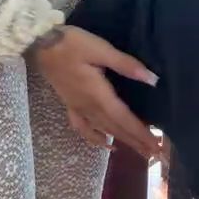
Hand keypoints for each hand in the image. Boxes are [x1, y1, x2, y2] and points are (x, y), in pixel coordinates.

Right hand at [28, 27, 162, 160]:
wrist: (41, 43)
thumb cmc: (72, 44)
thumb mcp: (101, 49)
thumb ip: (126, 65)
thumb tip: (151, 79)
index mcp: (99, 96)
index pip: (125, 120)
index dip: (142, 134)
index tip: (157, 148)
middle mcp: (89, 107)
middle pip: (116, 129)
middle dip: (137, 142)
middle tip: (155, 155)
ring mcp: (78, 107)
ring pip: (103, 130)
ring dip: (122, 141)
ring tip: (139, 151)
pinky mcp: (70, 104)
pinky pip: (84, 128)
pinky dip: (95, 139)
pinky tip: (105, 144)